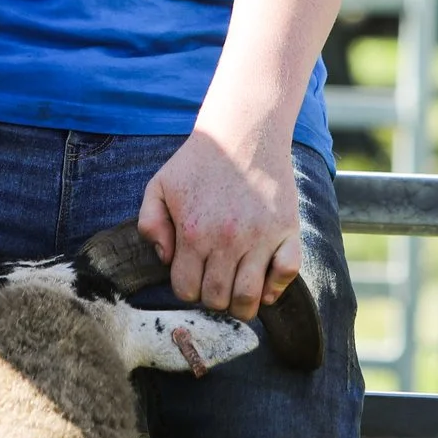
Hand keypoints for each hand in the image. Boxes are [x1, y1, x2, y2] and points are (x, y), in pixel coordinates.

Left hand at [138, 127, 301, 320]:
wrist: (243, 133)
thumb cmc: (199, 161)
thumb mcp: (159, 185)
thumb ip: (150, 223)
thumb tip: (164, 258)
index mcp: (194, 233)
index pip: (186, 289)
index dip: (187, 288)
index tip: (193, 277)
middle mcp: (227, 240)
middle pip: (217, 299)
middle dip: (212, 298)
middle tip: (215, 283)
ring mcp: (260, 237)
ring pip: (249, 297)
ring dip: (241, 304)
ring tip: (237, 292)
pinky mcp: (287, 230)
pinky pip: (287, 274)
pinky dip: (276, 287)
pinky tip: (265, 281)